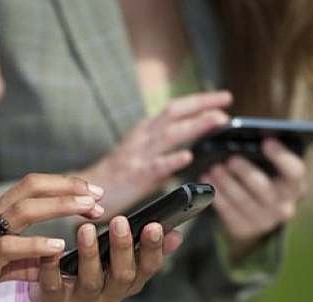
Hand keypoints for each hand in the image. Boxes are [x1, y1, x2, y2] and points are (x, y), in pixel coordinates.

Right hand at [0, 174, 106, 301]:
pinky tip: (58, 246)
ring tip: (89, 210)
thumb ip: (20, 262)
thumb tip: (48, 264)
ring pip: (25, 210)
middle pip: (32, 188)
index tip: (91, 193)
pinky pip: (8, 247)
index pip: (31, 187)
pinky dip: (36, 245)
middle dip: (70, 189)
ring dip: (60, 207)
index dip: (63, 186)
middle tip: (100, 197)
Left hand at [30, 218, 182, 301]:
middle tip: (120, 220)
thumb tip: (177, 234)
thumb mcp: (126, 265)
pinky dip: (52, 267)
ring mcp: (84, 298)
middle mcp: (111, 294)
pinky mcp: (56, 299)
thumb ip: (148, 249)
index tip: (154, 225)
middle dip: (122, 248)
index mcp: (131, 282)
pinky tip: (52, 250)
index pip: (149, 267)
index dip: (153, 248)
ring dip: (89, 254)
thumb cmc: (98, 274)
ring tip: (85, 228)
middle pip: (122, 275)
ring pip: (90, 280)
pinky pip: (54, 285)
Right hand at [79, 91, 231, 216]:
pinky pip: (155, 167)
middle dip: (202, 104)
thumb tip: (189, 146)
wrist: (86, 192)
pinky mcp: (135, 176)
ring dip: (196, 125)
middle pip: (174, 113)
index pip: (174, 109)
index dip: (199, 101)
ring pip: (170, 134)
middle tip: (227, 101)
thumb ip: (161, 147)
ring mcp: (138, 156)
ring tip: (218, 119)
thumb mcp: (139, 154)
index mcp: (144, 131)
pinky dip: (172, 160)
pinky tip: (187, 157)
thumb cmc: (115, 177)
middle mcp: (142, 138)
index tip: (223, 98)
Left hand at [200, 138, 307, 261]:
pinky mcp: (245, 229)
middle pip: (264, 188)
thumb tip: (246, 136)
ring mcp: (265, 221)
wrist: (255, 217)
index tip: (266, 141)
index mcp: (295, 186)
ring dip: (226, 182)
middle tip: (230, 158)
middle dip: (246, 171)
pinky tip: (207, 182)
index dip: (281, 156)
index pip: (295, 171)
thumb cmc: (262, 180)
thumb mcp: (269, 170)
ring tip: (213, 168)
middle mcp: (285, 206)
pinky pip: (228, 212)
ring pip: (243, 200)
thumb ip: (263, 155)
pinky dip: (216, 195)